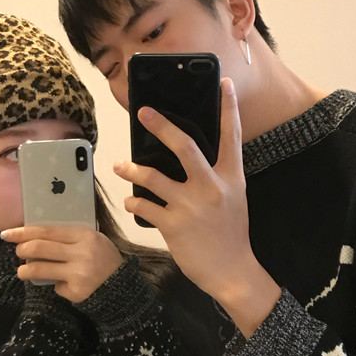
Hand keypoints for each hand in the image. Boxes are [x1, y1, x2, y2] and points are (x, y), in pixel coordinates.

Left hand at [1, 226, 123, 303]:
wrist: (121, 286)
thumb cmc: (103, 259)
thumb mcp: (92, 240)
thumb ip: (68, 237)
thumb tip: (34, 236)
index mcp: (84, 235)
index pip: (47, 231)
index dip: (24, 232)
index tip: (7, 233)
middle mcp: (81, 253)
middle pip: (39, 248)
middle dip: (22, 250)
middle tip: (18, 252)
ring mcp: (78, 273)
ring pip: (39, 269)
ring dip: (25, 271)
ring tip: (23, 272)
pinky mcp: (77, 291)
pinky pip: (56, 287)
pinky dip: (55, 286)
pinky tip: (62, 285)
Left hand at [113, 78, 279, 337]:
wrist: (232, 272)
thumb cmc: (231, 234)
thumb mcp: (234, 199)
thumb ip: (217, 177)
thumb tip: (192, 157)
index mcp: (231, 178)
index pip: (231, 137)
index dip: (228, 109)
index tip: (222, 83)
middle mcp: (212, 187)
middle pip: (185, 146)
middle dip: (162, 126)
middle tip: (143, 112)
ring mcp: (192, 206)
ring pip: (153, 176)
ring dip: (132, 169)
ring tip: (121, 166)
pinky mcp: (174, 226)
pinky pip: (145, 206)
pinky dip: (134, 202)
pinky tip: (132, 202)